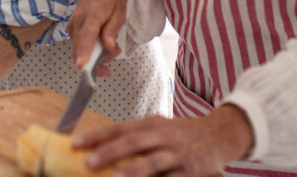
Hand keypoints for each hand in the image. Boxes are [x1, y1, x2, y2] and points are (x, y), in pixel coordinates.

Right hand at [68, 0, 127, 76]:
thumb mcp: (119, 14)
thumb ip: (112, 31)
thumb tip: (108, 47)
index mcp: (92, 15)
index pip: (86, 36)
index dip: (83, 52)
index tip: (81, 66)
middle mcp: (79, 18)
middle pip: (79, 46)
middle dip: (95, 60)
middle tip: (113, 55)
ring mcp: (74, 21)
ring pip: (78, 46)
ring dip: (93, 53)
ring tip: (111, 46)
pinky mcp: (73, 24)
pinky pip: (77, 41)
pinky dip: (87, 47)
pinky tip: (100, 43)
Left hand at [74, 106, 253, 176]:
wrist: (221, 133)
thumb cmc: (185, 134)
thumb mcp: (160, 129)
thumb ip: (137, 138)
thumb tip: (105, 150)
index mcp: (152, 124)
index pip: (120, 128)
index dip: (97, 136)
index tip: (75, 144)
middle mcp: (163, 136)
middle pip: (133, 142)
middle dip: (109, 152)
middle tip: (88, 161)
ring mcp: (177, 153)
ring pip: (152, 162)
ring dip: (131, 171)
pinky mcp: (191, 170)